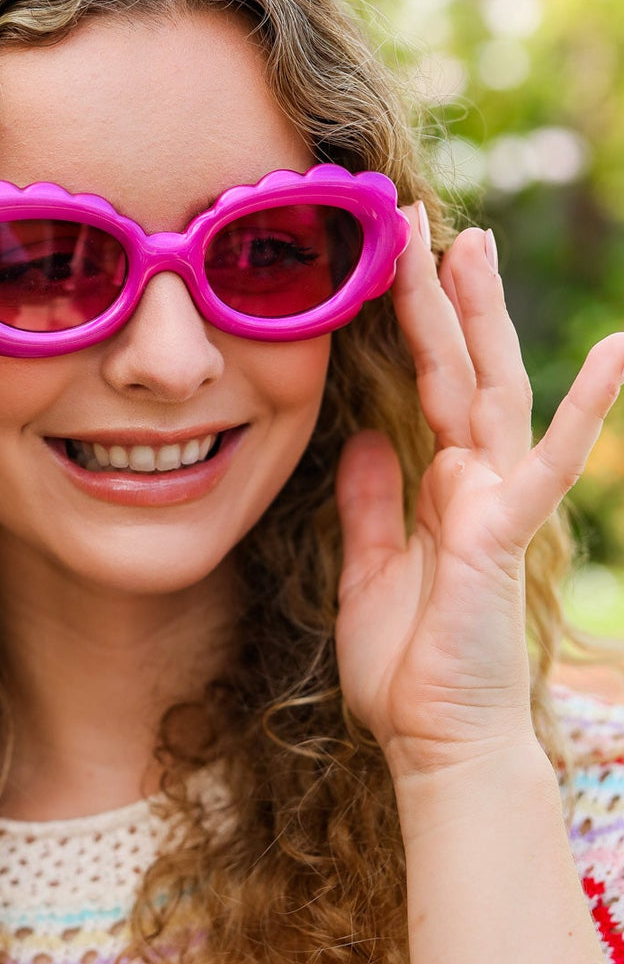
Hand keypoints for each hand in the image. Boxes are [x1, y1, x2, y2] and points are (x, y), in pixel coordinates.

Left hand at [333, 207, 623, 782]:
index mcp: (439, 489)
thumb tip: (365, 439)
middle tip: (422, 220)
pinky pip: (548, 463)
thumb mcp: (365, 570)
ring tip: (472, 246)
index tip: (389, 262)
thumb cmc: (408, 667)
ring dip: (482, 319)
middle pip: (457, 370)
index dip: (408, 326)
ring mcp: (495, 503)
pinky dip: (581, 411)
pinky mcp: (505, 532)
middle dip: (438, 296)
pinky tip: (616, 352)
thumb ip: (370, 503)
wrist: (436, 742)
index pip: (425, 388)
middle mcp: (474, 483)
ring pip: (491, 391)